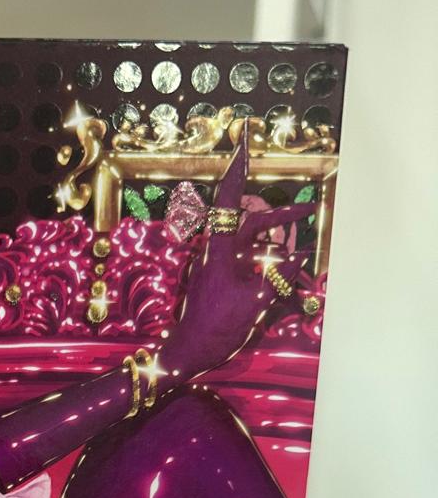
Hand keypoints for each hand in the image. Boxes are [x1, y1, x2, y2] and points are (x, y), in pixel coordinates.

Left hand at [159, 125, 313, 382]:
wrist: (190, 352)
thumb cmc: (215, 327)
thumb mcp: (253, 302)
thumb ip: (278, 278)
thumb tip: (299, 258)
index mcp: (219, 249)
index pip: (229, 200)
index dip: (238, 171)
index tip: (245, 145)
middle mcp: (218, 252)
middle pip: (252, 223)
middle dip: (281, 216)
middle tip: (308, 209)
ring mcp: (220, 266)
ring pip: (253, 242)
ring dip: (277, 239)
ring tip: (304, 237)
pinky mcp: (223, 280)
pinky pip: (250, 260)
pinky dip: (269, 259)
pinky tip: (288, 264)